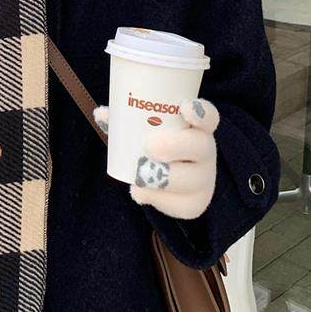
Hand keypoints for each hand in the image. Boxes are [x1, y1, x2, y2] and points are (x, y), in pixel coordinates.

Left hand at [93, 99, 218, 219]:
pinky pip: (178, 204)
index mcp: (197, 128)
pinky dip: (155, 199)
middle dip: (175, 146)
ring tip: (139, 175)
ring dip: (163, 178)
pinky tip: (139, 192)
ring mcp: (204, 178)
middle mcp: (206, 151)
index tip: (186, 107)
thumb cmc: (157, 146)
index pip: (209, 116)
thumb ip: (125, 122)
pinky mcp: (196, 203)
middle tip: (149, 146)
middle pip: (201, 147)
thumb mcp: (144, 132)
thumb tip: (101, 114)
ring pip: (190, 179)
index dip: (201, 112)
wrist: (170, 182)